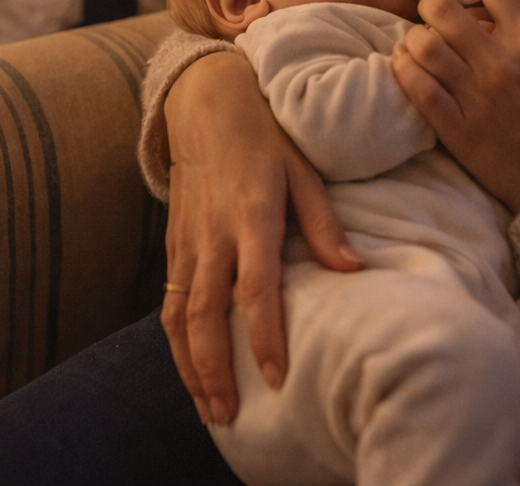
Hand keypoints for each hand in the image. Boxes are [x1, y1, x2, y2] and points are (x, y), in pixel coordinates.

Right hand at [161, 51, 361, 424]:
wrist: (206, 105)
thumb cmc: (265, 138)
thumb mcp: (303, 170)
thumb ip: (324, 223)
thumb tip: (352, 271)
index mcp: (252, 214)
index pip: (254, 287)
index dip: (264, 335)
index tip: (277, 376)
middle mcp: (213, 233)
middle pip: (205, 313)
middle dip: (215, 369)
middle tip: (230, 413)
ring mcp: (187, 240)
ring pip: (178, 314)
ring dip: (190, 365)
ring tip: (208, 407)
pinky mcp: (173, 243)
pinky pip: (167, 301)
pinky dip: (175, 341)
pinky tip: (190, 370)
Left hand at [391, 0, 519, 212]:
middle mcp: (503, 64)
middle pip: (441, 10)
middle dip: (429, 6)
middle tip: (433, 17)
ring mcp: (476, 96)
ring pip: (420, 45)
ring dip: (413, 40)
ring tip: (419, 46)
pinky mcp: (454, 127)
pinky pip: (413, 85)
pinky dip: (402, 70)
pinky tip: (405, 67)